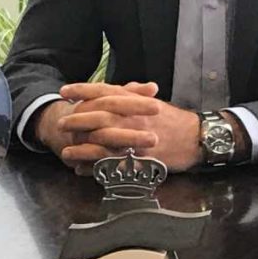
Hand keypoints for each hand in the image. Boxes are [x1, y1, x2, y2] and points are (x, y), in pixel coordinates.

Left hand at [57, 82, 201, 172]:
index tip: (64, 90)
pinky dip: (94, 168)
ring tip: (65, 151)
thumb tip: (112, 88)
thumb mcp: (152, 103)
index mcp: (135, 102)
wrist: (197, 138)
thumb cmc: (173, 120)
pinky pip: (112, 165)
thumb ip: (131, 95)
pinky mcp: (139, 159)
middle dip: (77, 120)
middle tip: (60, 123)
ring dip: (81, 148)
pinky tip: (80, 170)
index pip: (105, 91)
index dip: (82, 90)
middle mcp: (133, 118)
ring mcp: (135, 139)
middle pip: (99, 116)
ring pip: (102, 142)